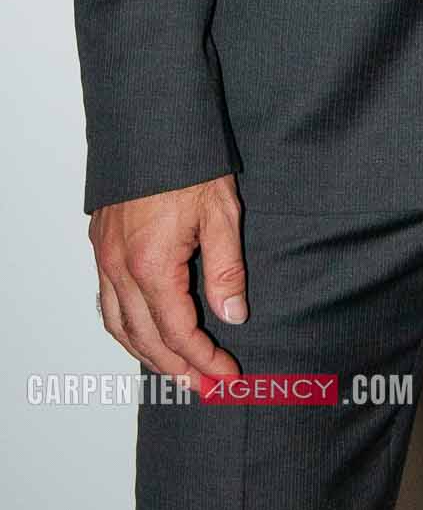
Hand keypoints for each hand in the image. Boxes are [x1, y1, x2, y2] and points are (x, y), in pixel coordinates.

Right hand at [89, 176, 245, 384]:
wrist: (150, 122)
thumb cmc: (188, 161)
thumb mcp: (221, 213)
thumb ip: (226, 268)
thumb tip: (234, 314)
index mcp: (151, 264)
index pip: (178, 331)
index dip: (204, 359)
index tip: (226, 375)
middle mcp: (120, 267)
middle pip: (145, 338)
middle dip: (176, 369)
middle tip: (204, 387)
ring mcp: (105, 257)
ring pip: (118, 325)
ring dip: (146, 354)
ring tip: (176, 372)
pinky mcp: (101, 245)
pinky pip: (107, 302)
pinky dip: (125, 328)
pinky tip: (143, 332)